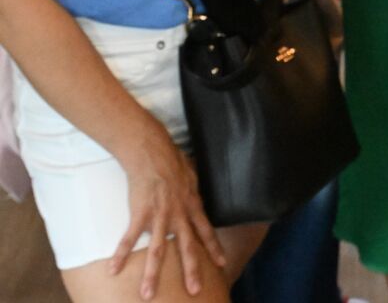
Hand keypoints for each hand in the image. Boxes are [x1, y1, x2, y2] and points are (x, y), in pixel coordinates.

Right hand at [110, 119, 224, 298]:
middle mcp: (179, 213)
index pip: (207, 231)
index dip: (214, 248)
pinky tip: (113, 270)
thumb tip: (196, 194)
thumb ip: (192, 190)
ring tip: (147, 295)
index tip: (222, 265)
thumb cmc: (170, 160)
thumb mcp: (190, 175)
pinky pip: (130, 238)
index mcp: (192, 205)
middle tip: (195, 291)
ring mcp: (160, 214)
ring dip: (152, 274)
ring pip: (159, 250)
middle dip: (192, 271)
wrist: (151, 150)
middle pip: (188, 247)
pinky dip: (121, 254)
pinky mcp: (140, 212)